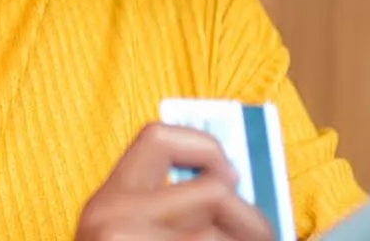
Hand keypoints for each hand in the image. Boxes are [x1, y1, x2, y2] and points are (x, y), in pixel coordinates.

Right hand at [75, 123, 275, 240]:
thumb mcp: (127, 232)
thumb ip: (166, 209)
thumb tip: (231, 187)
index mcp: (106, 201)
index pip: (158, 138)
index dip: (205, 146)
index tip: (229, 173)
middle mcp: (111, 215)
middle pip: (213, 189)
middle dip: (250, 216)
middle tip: (263, 233)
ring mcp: (126, 239)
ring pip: (219, 233)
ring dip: (246, 240)